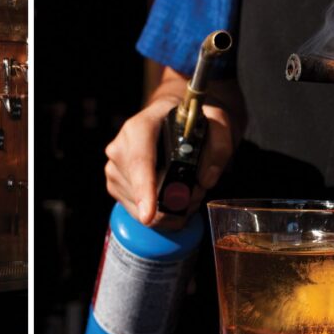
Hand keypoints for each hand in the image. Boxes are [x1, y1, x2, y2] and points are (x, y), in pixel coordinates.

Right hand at [105, 93, 234, 229]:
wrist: (168, 119)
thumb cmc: (190, 122)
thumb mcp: (216, 122)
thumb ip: (220, 147)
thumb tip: (205, 180)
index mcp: (141, 127)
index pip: (140, 161)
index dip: (144, 189)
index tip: (149, 214)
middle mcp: (121, 146)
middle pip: (141, 190)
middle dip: (172, 203)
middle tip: (197, 193)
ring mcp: (114, 167)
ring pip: (139, 206)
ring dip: (166, 209)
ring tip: (185, 191)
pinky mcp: (113, 184)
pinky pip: (134, 212)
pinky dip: (156, 213)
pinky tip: (169, 197)